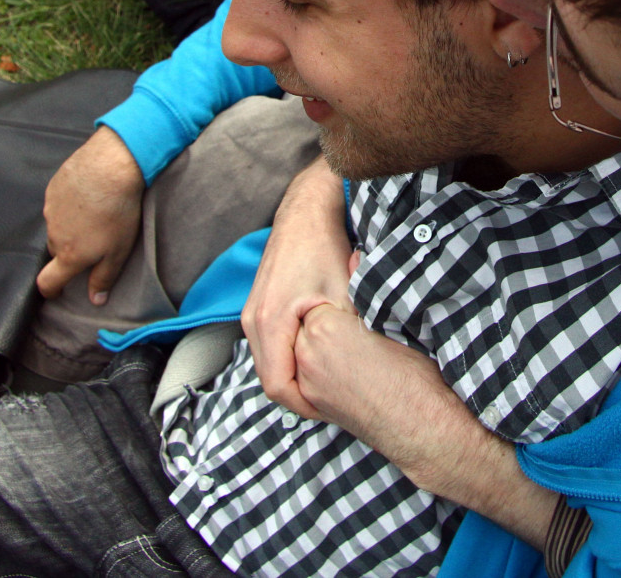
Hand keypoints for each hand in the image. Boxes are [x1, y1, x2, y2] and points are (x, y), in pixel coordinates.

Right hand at [37, 127, 144, 303]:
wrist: (110, 166)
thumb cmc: (118, 211)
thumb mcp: (118, 251)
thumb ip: (104, 278)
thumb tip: (95, 300)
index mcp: (69, 255)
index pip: (47, 282)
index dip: (50, 291)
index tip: (56, 292)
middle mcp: (54, 234)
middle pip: (55, 252)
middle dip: (68, 253)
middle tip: (91, 243)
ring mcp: (50, 210)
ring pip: (56, 227)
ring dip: (69, 227)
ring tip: (94, 216)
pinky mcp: (53, 188)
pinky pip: (57, 204)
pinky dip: (69, 205)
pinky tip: (87, 196)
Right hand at [241, 157, 352, 417]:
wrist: (307, 211)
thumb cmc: (327, 248)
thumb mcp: (346, 294)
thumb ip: (349, 333)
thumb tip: (369, 368)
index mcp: (270, 322)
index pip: (279, 388)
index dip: (308, 406)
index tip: (335, 409)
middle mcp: (252, 321)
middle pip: (271, 381)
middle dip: (303, 397)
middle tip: (337, 403)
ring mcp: (251, 314)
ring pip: (269, 365)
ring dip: (296, 378)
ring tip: (329, 382)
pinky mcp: (257, 307)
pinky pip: (269, 349)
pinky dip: (290, 360)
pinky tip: (317, 358)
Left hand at [293, 306, 559, 544]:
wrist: (422, 429)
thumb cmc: (415, 374)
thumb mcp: (391, 322)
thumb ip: (363, 288)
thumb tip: (354, 257)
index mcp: (326, 328)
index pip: (319, 298)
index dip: (337, 296)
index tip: (352, 298)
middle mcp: (307, 356)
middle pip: (305, 323)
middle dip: (322, 318)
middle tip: (349, 319)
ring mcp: (307, 382)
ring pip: (301, 349)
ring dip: (315, 342)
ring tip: (345, 342)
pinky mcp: (313, 403)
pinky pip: (304, 374)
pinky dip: (316, 365)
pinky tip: (340, 363)